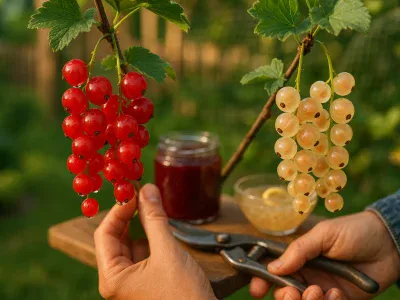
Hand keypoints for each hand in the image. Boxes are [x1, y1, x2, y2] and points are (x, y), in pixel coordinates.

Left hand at [94, 183, 215, 299]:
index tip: (132, 192)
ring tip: (155, 208)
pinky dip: (152, 238)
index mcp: (112, 278)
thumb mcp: (167, 252)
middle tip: (144, 195)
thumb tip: (147, 191)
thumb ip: (155, 220)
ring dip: (142, 226)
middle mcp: (118, 281)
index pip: (104, 234)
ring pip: (132, 245)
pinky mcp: (147, 282)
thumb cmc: (183, 296)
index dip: (118, 210)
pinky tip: (162, 227)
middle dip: (129, 216)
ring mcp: (132, 283)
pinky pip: (144, 254)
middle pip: (116, 239)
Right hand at [250, 211, 399, 298]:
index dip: (263, 280)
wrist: (388, 242)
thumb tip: (272, 267)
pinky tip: (337, 293)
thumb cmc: (353, 231)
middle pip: (285, 292)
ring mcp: (324, 289)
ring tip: (319, 291)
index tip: (257, 289)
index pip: (275, 270)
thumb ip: (298, 251)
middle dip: (284, 296)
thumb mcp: (323, 234)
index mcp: (299, 257)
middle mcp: (308, 275)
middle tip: (292, 292)